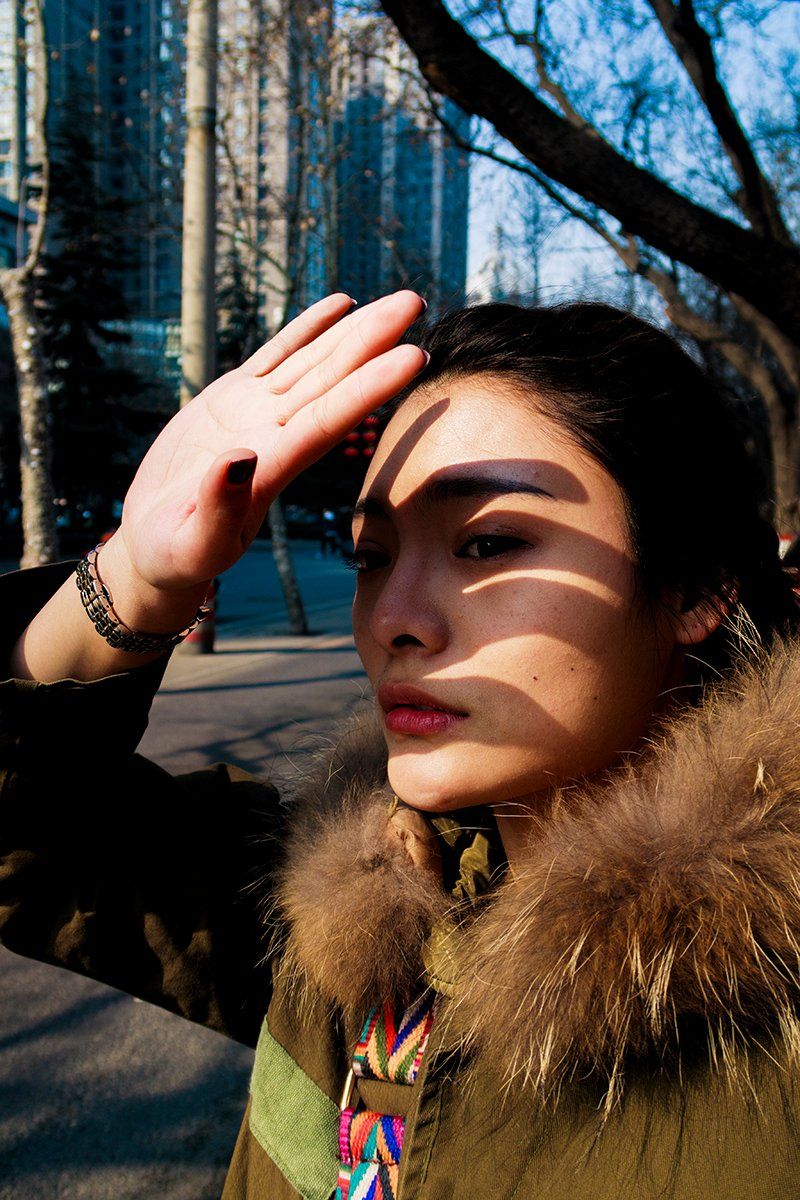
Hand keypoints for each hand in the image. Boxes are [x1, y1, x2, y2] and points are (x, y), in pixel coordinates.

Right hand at [110, 290, 426, 595]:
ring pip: (313, 362)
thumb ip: (218, 508)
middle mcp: (274, 435)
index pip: (329, 420)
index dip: (370, 387)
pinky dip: (308, 329)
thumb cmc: (176, 555)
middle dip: (373, 341)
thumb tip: (240, 459)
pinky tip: (342, 304)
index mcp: (272, 468)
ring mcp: (256, 413)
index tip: (412, 356)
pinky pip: (276, 355)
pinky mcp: (232, 399)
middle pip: (332, 381)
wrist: (158, 546)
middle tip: (415, 300)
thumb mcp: (193, 544)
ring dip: (353, 331)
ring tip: (398, 301)